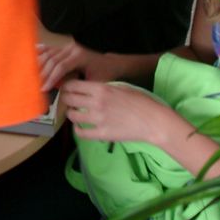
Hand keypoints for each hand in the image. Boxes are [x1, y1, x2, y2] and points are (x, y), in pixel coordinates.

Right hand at [38, 41, 134, 89]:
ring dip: (39, 63)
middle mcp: (72, 49)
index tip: (43, 89)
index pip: (61, 66)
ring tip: (30, 74)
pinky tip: (33, 51)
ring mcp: (68, 47)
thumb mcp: (94, 82)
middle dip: (43, 73)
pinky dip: (42, 51)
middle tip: (34, 85)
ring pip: (50, 54)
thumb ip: (79, 86)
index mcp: (80, 56)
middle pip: (53, 60)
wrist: (111, 63)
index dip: (51, 78)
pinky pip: (51, 49)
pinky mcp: (66, 48)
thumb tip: (62, 92)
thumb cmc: (104, 74)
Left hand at [61, 79, 176, 143]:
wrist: (153, 121)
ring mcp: (98, 119)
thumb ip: (103, 88)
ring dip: (70, 114)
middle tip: (67, 101)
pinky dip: (77, 130)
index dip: (66, 86)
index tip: (66, 88)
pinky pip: (81, 133)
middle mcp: (96, 103)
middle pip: (69, 99)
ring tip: (73, 114)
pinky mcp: (102, 134)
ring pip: (72, 116)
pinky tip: (80, 127)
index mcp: (101, 88)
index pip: (73, 85)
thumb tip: (88, 89)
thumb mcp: (120, 87)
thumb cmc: (140, 101)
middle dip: (65, 99)